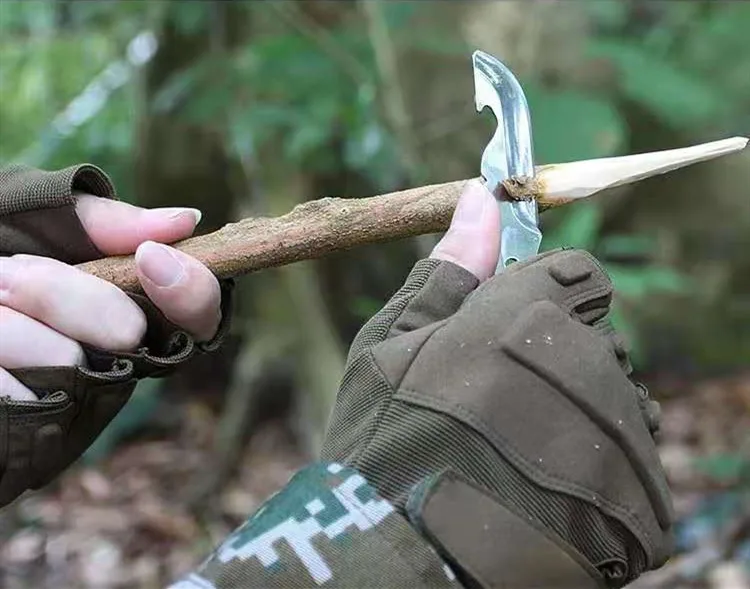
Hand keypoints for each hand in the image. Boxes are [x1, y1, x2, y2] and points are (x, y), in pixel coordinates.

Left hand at [0, 195, 220, 400]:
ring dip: (7, 324)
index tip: (151, 257)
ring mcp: (72, 405)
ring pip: (67, 364)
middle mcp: (111, 359)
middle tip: (6, 275)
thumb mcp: (31, 217)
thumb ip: (102, 222)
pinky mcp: (33, 441)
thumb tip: (187, 220)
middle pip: (128, 334)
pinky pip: (19, 401)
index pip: (198, 315)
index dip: (192, 290)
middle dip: (62, 293)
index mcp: (123, 306)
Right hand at [321, 180, 671, 586]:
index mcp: (528, 312)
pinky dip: (597, 472)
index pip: (578, 275)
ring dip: (580, 416)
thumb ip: (448, 272)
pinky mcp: (639, 498)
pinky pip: (631, 460)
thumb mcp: (391, 347)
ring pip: (618, 398)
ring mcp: (620, 433)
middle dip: (558, 359)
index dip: (541, 301)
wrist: (408, 559)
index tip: (506, 336)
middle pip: (598, 337)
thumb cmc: (385, 443)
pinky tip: (544, 494)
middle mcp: (590, 361)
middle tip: (497, 409)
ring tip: (515, 457)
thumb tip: (480, 197)